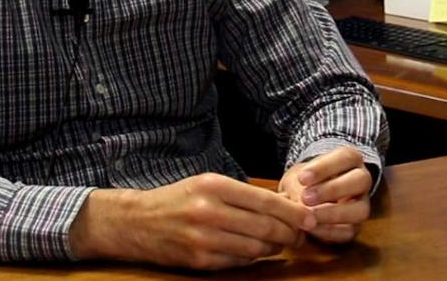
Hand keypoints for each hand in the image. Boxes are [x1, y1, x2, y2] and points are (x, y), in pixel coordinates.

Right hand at [68, 173, 315, 269]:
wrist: (137, 221)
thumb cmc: (178, 199)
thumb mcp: (208, 184)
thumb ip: (242, 194)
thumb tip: (284, 205)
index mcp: (214, 186)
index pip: (265, 201)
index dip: (292, 212)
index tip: (309, 217)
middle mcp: (209, 211)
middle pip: (265, 227)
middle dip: (290, 233)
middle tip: (301, 234)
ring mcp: (204, 239)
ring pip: (256, 248)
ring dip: (274, 248)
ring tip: (281, 243)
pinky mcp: (199, 261)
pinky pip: (238, 263)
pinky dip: (253, 259)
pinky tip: (257, 252)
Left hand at [279, 146, 373, 243]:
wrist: (304, 198)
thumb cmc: (303, 182)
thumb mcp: (296, 178)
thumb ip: (297, 186)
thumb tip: (300, 202)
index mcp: (351, 159)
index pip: (346, 157)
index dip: (325, 168)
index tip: (302, 178)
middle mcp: (362, 180)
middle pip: (361, 181)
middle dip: (333, 190)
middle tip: (306, 197)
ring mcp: (362, 204)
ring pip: (361, 210)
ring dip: (334, 214)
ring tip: (309, 216)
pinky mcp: (356, 225)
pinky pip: (350, 231)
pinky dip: (330, 231)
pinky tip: (312, 229)